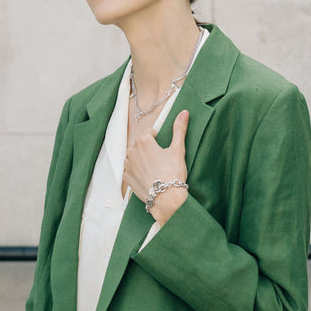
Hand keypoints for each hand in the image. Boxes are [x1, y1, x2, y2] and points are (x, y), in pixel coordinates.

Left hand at [124, 109, 188, 223]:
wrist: (166, 199)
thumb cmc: (173, 173)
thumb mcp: (178, 149)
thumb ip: (179, 129)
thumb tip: (184, 112)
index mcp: (143, 141)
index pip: (148, 131)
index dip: (158, 138)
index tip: (164, 148)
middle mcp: (131, 151)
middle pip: (140, 144)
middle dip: (149, 149)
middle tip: (161, 160)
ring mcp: (127, 165)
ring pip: (135, 157)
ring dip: (142, 160)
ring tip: (155, 170)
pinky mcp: (126, 178)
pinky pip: (130, 170)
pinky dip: (137, 171)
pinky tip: (148, 177)